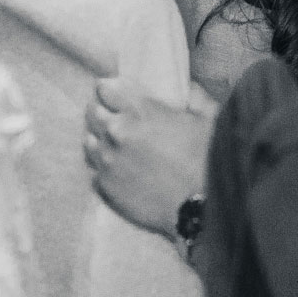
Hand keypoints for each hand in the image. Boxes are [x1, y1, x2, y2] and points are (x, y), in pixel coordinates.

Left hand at [83, 77, 213, 237]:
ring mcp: (107, 160)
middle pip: (92, 112)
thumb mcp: (207, 120)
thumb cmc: (208, 160)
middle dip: (101, 111)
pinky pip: (94, 171)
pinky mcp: (104, 187)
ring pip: (89, 141)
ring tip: (114, 145)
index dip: (109, 89)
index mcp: (140, 109)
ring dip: (99, 140)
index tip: (112, 92)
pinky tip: (119, 171)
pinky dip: (104, 169)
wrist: (201, 207)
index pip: (105, 88)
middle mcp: (116, 132)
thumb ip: (195, 99)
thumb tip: (190, 90)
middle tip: (112, 116)